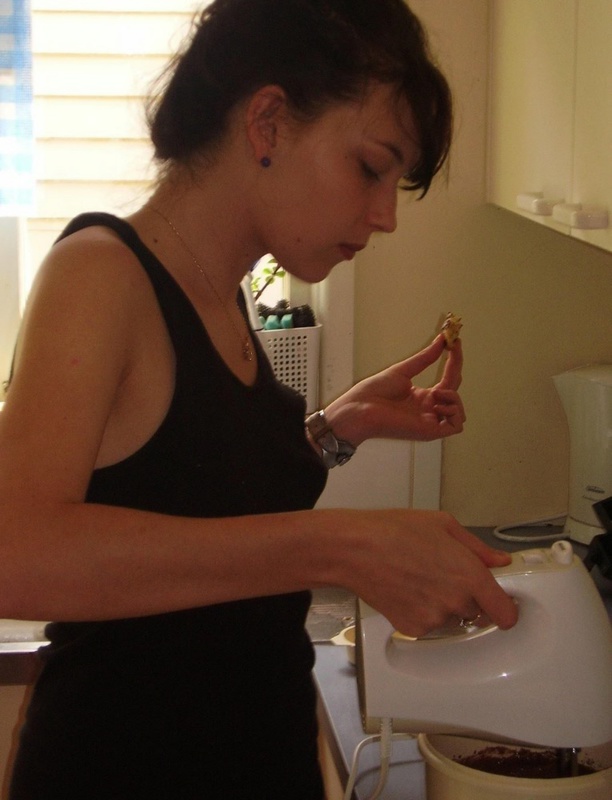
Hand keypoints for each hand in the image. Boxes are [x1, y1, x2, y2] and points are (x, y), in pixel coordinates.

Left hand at [326, 334, 464, 445]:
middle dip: (456, 367)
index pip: (448, 379)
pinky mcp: (429, 432)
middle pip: (455, 391)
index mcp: (423, 396)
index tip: (456, 341)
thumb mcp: (403, 370)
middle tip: (453, 347)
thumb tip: (441, 340)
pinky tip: (436, 404)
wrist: (360, 408)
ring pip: (459, 412)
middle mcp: (428, 409)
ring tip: (436, 391)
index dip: (454, 361)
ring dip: (454, 396)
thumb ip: (425, 358)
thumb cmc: (374, 391)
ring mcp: (430, 421)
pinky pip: (455, 426)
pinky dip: (453, 412)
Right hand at [336, 508, 517, 636]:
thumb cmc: (393, 531)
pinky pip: (429, 626)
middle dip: (467, 597)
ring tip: (420, 578)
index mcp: (470, 575)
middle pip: (477, 613)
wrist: (355, 549)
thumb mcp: (443, 524)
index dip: (505, 609)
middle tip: (443, 575)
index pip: (506, 613)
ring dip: (444, 605)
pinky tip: (408, 590)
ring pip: (451, 619)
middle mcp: (456, 601)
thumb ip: (477, 548)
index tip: (501, 604)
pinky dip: (422, 613)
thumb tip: (498, 560)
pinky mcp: (413, 629)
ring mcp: (434, 619)